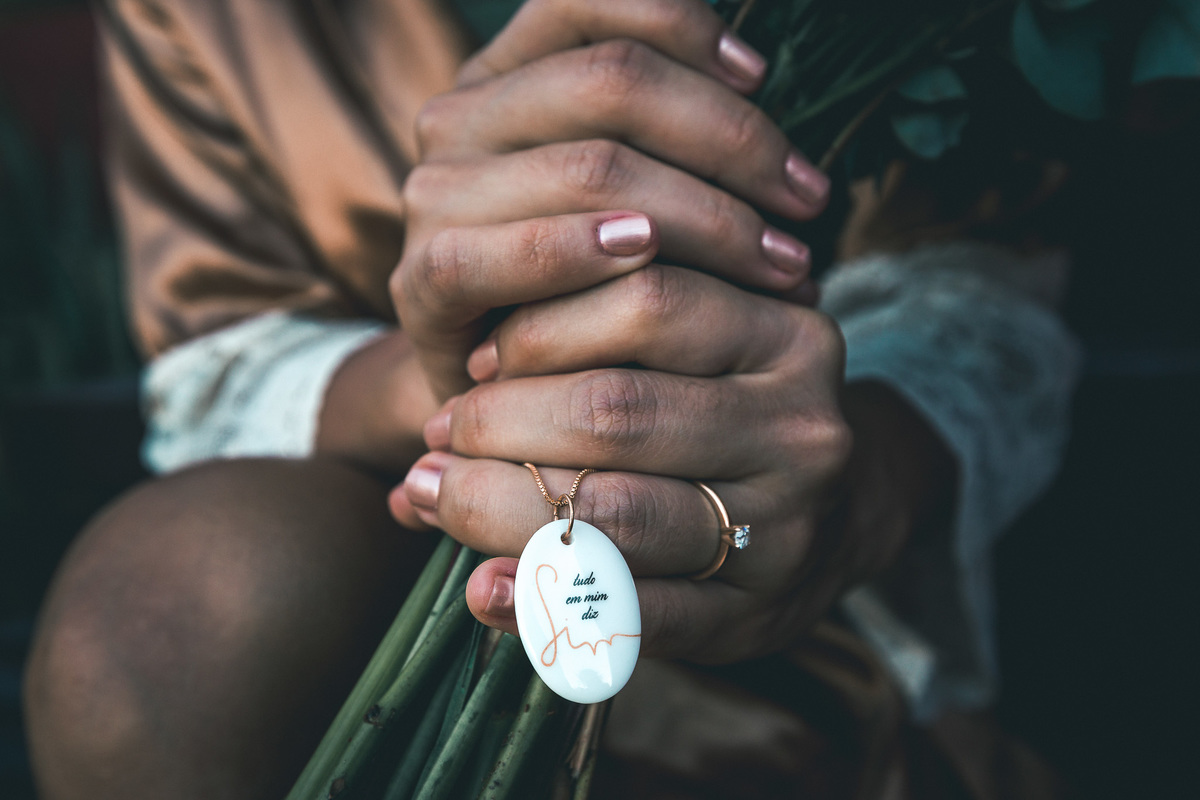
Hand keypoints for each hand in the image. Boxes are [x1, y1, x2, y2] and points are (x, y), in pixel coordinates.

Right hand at [391, 0, 829, 401]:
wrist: (509, 394)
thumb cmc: (594, 286)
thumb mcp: (635, 192)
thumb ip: (668, 132)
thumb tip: (758, 82)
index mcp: (508, 75)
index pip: (592, 4)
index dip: (687, 28)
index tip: (763, 81)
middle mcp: (460, 118)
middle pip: (613, 83)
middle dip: (731, 139)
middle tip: (807, 202)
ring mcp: (435, 196)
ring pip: (587, 164)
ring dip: (704, 214)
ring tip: (778, 262)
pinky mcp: (421, 280)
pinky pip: (501, 248)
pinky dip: (578, 250)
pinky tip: (646, 259)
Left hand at [393, 265, 857, 662]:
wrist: (840, 511)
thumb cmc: (734, 411)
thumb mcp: (705, 346)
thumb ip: (613, 325)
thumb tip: (465, 350)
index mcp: (788, 335)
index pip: (647, 304)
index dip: (538, 328)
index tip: (477, 358)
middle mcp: (800, 428)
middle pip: (617, 409)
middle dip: (499, 421)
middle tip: (440, 433)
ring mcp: (787, 528)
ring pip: (614, 510)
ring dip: (496, 505)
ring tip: (436, 492)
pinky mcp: (754, 613)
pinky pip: (635, 611)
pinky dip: (540, 600)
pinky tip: (483, 588)